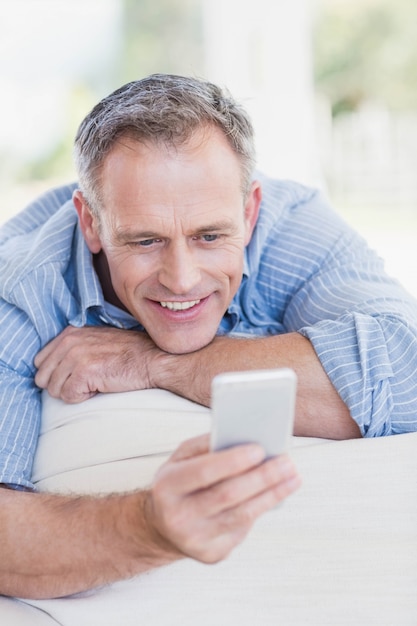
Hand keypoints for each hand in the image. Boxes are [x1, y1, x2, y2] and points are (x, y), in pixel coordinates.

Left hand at [34, 325, 160, 402]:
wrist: (151, 360)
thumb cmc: (127, 354)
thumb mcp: (95, 341)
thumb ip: (72, 348)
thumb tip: (51, 369)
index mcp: (69, 333)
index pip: (40, 362)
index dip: (57, 374)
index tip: (78, 374)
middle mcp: (69, 342)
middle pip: (43, 378)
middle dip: (62, 385)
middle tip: (86, 381)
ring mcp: (75, 356)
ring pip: (54, 390)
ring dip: (74, 392)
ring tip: (95, 382)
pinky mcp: (84, 372)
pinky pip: (68, 396)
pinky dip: (82, 398)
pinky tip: (99, 387)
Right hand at [144, 435, 300, 563]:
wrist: (161, 526)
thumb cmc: (178, 483)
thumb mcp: (181, 458)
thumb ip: (206, 444)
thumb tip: (243, 436)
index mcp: (167, 486)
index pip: (204, 471)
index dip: (234, 460)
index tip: (260, 449)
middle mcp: (178, 516)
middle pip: (228, 495)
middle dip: (262, 477)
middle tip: (287, 463)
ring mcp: (195, 540)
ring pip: (242, 515)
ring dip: (272, 494)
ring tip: (292, 478)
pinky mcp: (212, 554)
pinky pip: (243, 529)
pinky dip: (261, 509)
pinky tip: (275, 495)